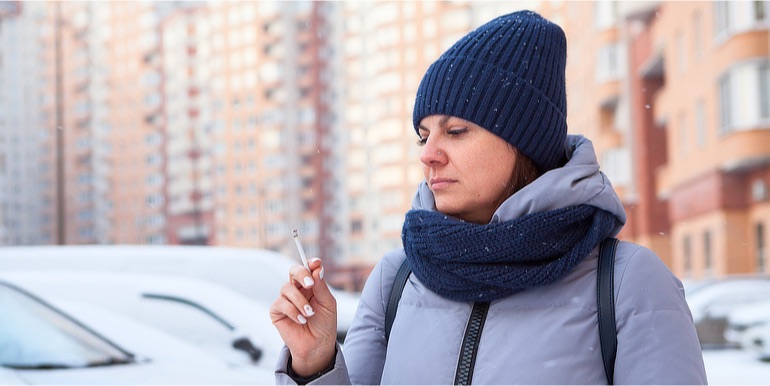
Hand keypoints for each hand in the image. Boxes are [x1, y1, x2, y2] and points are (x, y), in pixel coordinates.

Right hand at [270, 257, 337, 376]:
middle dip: (301, 274)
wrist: (317, 345)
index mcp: (311, 285)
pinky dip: (293, 311)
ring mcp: (286, 299)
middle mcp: (297, 289)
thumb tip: (317, 269)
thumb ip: (321, 286)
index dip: (311, 263)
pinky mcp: (276, 311)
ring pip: (287, 288)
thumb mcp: (328, 303)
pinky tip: (301, 320)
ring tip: (309, 314)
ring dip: (300, 301)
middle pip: (293, 271)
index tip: (316, 263)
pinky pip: (281, 303)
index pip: (308, 268)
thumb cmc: (324, 324)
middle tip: (310, 284)